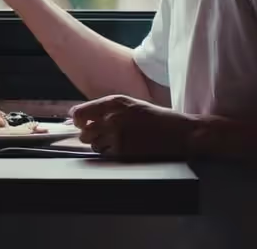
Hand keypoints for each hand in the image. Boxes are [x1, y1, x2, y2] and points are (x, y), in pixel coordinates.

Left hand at [70, 94, 197, 160]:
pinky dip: (110, 154)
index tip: (79, 124)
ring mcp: (117, 134)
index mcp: (115, 102)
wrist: (180, 132)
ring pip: (93, 144)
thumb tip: (80, 118)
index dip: (77, 120)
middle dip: (89, 135)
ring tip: (115, 143)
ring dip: (100, 145)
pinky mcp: (123, 150)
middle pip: (84, 131)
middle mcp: (113, 116)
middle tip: (101, 136)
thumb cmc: (157, 118)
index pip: (80, 112)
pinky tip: (123, 150)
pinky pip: (105, 154)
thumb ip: (108, 109)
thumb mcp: (131, 105)